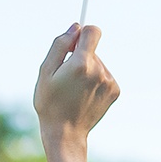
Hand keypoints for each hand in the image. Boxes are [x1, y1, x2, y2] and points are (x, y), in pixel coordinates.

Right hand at [34, 24, 118, 149]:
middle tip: (66, 78)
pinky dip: (95, 81)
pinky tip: (84, 95)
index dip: (82, 34)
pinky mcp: (115, 91)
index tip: (74, 43)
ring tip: (75, 90)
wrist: (65, 134)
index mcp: (81, 64)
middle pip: (92, 50)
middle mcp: (99, 71)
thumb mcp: (45, 72)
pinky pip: (104, 75)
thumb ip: (60, 45)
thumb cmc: (50, 103)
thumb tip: (76, 27)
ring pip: (98, 63)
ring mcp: (109, 81)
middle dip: (79, 57)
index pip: (93, 31)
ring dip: (87, 70)